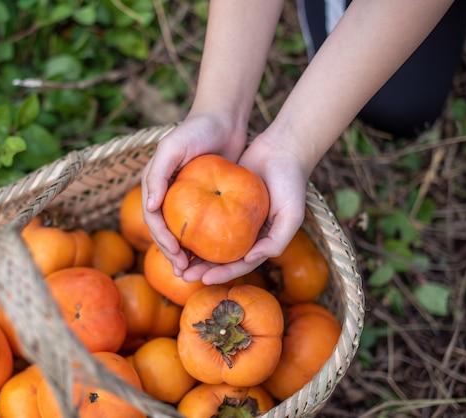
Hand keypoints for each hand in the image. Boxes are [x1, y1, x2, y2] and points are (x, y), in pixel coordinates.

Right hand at [141, 112, 247, 275]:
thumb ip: (158, 174)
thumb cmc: (196, 130)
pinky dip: (207, 241)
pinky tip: (217, 256)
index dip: (162, 240)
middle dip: (173, 255)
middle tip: (186, 273)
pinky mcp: (207, 199)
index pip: (154, 220)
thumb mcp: (173, 147)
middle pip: (166, 232)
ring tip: (198, 272)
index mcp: (156, 186)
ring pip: (184, 233)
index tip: (177, 255)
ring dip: (188, 255)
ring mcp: (187, 199)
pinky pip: (205, 225)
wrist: (224, 118)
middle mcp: (168, 195)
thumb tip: (148, 208)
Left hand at [176, 133, 308, 284]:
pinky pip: (204, 213)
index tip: (204, 280)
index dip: (223, 275)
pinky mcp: (221, 198)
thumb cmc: (291, 183)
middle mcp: (245, 232)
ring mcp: (232, 216)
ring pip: (209, 238)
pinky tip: (175, 227)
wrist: (282, 149)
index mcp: (261, 241)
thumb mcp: (291, 215)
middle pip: (220, 256)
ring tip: (174, 256)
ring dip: (192, 250)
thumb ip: (276, 241)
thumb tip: (249, 260)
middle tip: (182, 274)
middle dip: (201, 269)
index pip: (239, 264)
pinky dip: (193, 223)